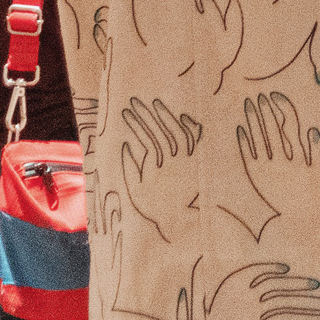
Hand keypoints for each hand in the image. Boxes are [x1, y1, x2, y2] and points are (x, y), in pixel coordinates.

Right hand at [120, 96, 205, 243]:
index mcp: (155, 164)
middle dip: (146, 114)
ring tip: (155, 103)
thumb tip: (125, 145)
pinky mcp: (194, 161)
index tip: (126, 110)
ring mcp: (185, 158)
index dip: (135, 122)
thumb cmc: (153, 206)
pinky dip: (189, 126)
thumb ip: (130, 167)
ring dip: (165, 116)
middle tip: (135, 100)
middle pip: (159, 129)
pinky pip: (193, 140)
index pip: (144, 136)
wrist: (180, 218)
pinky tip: (183, 116)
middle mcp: (171, 158)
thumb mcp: (136, 190)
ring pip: (176, 131)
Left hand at [237, 92, 319, 241]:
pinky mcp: (258, 178)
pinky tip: (240, 129)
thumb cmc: (314, 199)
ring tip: (248, 105)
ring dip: (254, 121)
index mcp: (300, 157)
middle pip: (272, 129)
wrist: (299, 224)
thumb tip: (312, 131)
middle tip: (258, 95)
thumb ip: (317, 153)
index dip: (282, 109)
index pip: (290, 126)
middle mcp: (283, 161)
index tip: (275, 95)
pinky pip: (248, 156)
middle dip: (265, 111)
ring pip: (259, 139)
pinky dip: (244, 142)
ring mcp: (269, 169)